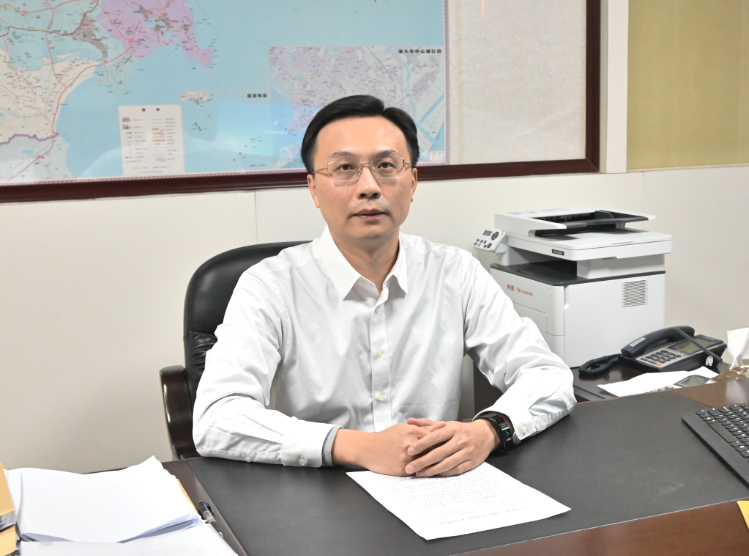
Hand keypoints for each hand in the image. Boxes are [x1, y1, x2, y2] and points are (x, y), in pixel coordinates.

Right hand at [331, 422, 445, 475]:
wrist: (368, 449)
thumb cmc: (386, 437)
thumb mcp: (403, 428)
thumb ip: (422, 427)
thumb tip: (440, 426)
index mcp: (411, 431)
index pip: (434, 436)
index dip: (446, 440)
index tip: (455, 443)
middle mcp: (410, 444)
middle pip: (433, 450)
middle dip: (446, 453)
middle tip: (458, 455)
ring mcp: (406, 458)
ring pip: (428, 463)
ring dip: (439, 465)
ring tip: (450, 466)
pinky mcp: (402, 470)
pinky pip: (419, 472)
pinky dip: (428, 473)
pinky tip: (436, 474)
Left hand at [403, 418, 499, 476]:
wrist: (486, 434)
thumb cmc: (462, 430)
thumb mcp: (447, 424)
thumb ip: (428, 424)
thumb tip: (410, 421)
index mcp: (453, 429)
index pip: (435, 436)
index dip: (422, 444)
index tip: (409, 450)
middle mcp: (460, 440)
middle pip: (439, 452)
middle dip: (423, 461)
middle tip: (409, 467)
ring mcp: (467, 452)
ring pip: (448, 463)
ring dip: (432, 470)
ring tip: (419, 474)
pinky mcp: (472, 462)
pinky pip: (456, 470)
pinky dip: (445, 473)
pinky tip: (434, 475)